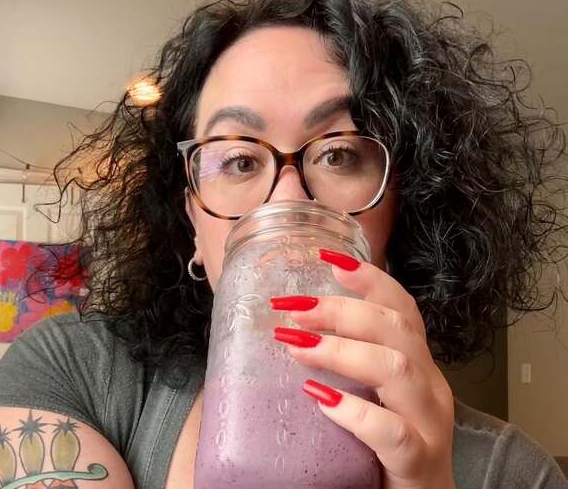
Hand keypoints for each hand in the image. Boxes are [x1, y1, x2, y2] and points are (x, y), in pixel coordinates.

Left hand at [271, 249, 454, 488]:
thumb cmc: (388, 442)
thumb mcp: (373, 392)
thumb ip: (347, 362)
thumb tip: (290, 331)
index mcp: (416, 362)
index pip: (401, 308)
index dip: (370, 279)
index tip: (329, 259)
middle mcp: (429, 383)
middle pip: (394, 328)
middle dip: (341, 311)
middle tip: (293, 309)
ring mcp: (430, 422)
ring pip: (395, 367)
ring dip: (340, 350)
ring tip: (295, 345)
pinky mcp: (420, 461)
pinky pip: (392, 432)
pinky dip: (354, 411)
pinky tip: (320, 400)